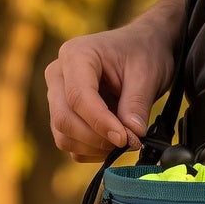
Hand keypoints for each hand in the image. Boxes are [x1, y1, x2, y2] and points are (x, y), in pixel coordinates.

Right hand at [45, 0, 184, 161]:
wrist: (142, 51)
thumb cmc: (143, 54)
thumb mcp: (147, 74)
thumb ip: (137, 104)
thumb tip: (132, 135)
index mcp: (76, 55)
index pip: (78, 97)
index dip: (100, 122)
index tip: (125, 138)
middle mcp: (58, 76)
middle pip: (64, 119)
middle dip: (95, 138)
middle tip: (128, 141)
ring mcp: (57, 99)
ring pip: (64, 137)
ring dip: (94, 148)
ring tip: (123, 139)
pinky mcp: (64, 118)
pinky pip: (71, 146)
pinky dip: (92, 152)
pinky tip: (113, 142)